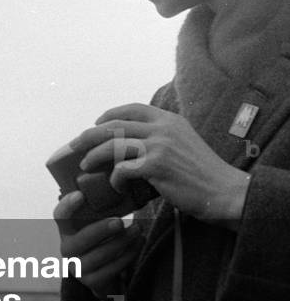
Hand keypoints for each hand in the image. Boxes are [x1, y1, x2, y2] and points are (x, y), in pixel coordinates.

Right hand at [54, 191, 143, 299]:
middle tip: (120, 221)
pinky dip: (127, 256)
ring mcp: (78, 268)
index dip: (67, 206)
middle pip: (78, 241)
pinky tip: (138, 244)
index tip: (80, 195)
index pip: (59, 216)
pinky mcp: (92, 282)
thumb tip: (118, 177)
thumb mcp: (96, 221)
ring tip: (138, 230)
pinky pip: (110, 270)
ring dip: (120, 243)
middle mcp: (67, 249)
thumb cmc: (102, 237)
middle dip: (99, 230)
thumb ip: (100, 206)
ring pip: (98, 257)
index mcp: (66, 229)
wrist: (104, 271)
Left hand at [72, 103, 249, 227]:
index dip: (109, 114)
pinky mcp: (156, 166)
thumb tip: (128, 144)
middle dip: (89, 135)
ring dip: (94, 156)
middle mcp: (163, 128)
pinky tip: (115, 186)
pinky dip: (114, 178)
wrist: (226, 192)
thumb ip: (160, 138)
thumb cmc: (203, 173)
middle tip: (74, 146)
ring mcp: (159, 146)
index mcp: (169, 120)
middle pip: (114, 125)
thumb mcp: (183, 143)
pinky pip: (122, 169)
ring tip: (85, 166)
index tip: (95, 123)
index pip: (132, 108)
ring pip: (113, 145)